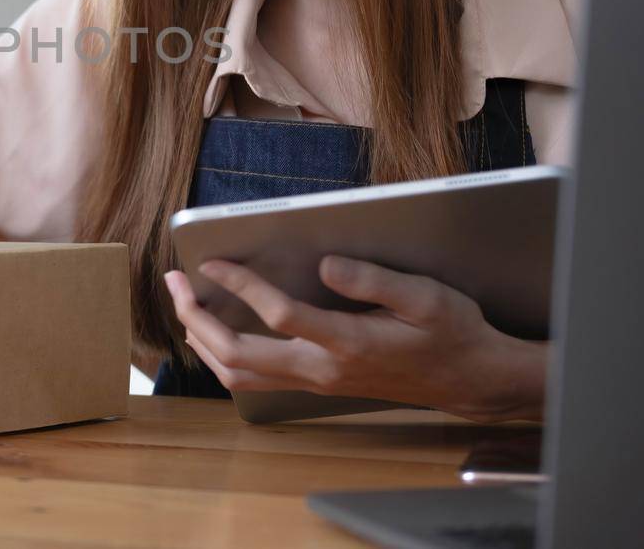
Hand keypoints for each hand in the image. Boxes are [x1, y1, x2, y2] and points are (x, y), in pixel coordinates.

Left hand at [164, 256, 545, 421]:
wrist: (469, 380)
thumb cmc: (451, 332)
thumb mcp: (425, 297)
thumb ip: (373, 281)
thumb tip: (325, 265)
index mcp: (348, 343)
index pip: (278, 315)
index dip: (240, 285)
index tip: (212, 261)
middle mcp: (323, 369)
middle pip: (238, 355)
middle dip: (197, 318)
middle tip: (174, 282)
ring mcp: (316, 381)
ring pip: (238, 374)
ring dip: (202, 339)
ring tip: (183, 302)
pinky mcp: (317, 383)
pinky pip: (254, 378)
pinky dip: (223, 355)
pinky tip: (214, 330)